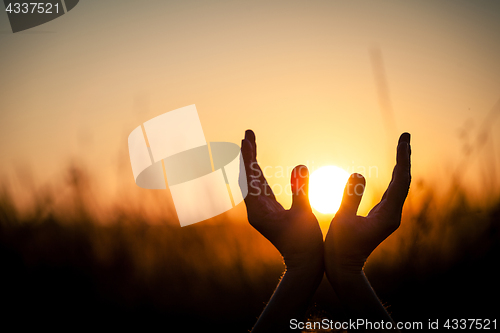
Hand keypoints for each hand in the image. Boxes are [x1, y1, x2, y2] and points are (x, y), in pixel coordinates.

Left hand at [241, 130, 322, 269]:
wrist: (303, 265)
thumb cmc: (305, 243)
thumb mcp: (304, 214)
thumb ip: (301, 189)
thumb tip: (299, 165)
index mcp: (259, 210)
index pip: (250, 178)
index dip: (248, 158)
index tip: (246, 140)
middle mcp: (256, 210)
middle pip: (248, 177)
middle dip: (248, 155)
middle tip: (247, 134)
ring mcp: (261, 212)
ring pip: (253, 182)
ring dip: (252, 163)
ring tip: (250, 144)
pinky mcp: (269, 213)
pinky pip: (260, 189)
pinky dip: (259, 175)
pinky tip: (258, 169)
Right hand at [325, 133, 410, 273]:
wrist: (345, 269)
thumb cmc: (341, 248)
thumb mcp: (342, 220)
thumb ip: (350, 196)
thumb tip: (358, 172)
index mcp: (388, 215)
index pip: (401, 180)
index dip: (403, 158)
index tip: (403, 139)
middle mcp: (393, 214)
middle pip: (404, 180)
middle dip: (404, 157)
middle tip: (405, 136)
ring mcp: (389, 216)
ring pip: (399, 186)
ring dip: (400, 166)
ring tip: (401, 147)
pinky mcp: (382, 217)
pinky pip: (392, 192)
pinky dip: (393, 177)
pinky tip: (392, 171)